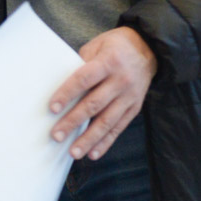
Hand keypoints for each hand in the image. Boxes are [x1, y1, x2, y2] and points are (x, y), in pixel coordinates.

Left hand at [48, 26, 157, 159]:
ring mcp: (129, 96)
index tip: (52, 108)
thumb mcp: (97, 46)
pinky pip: (119, 128)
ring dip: (89, 139)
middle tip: (56, 135)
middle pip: (93, 104)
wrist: (148, 49)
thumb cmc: (115, 47)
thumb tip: (60, 85)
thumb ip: (81, 64)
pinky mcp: (135, 108)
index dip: (67, 94)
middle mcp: (121, 80)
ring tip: (73, 152)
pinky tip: (93, 153)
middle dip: (73, 121)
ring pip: (106, 121)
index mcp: (109, 62)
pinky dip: (106, 142)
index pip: (83, 79)